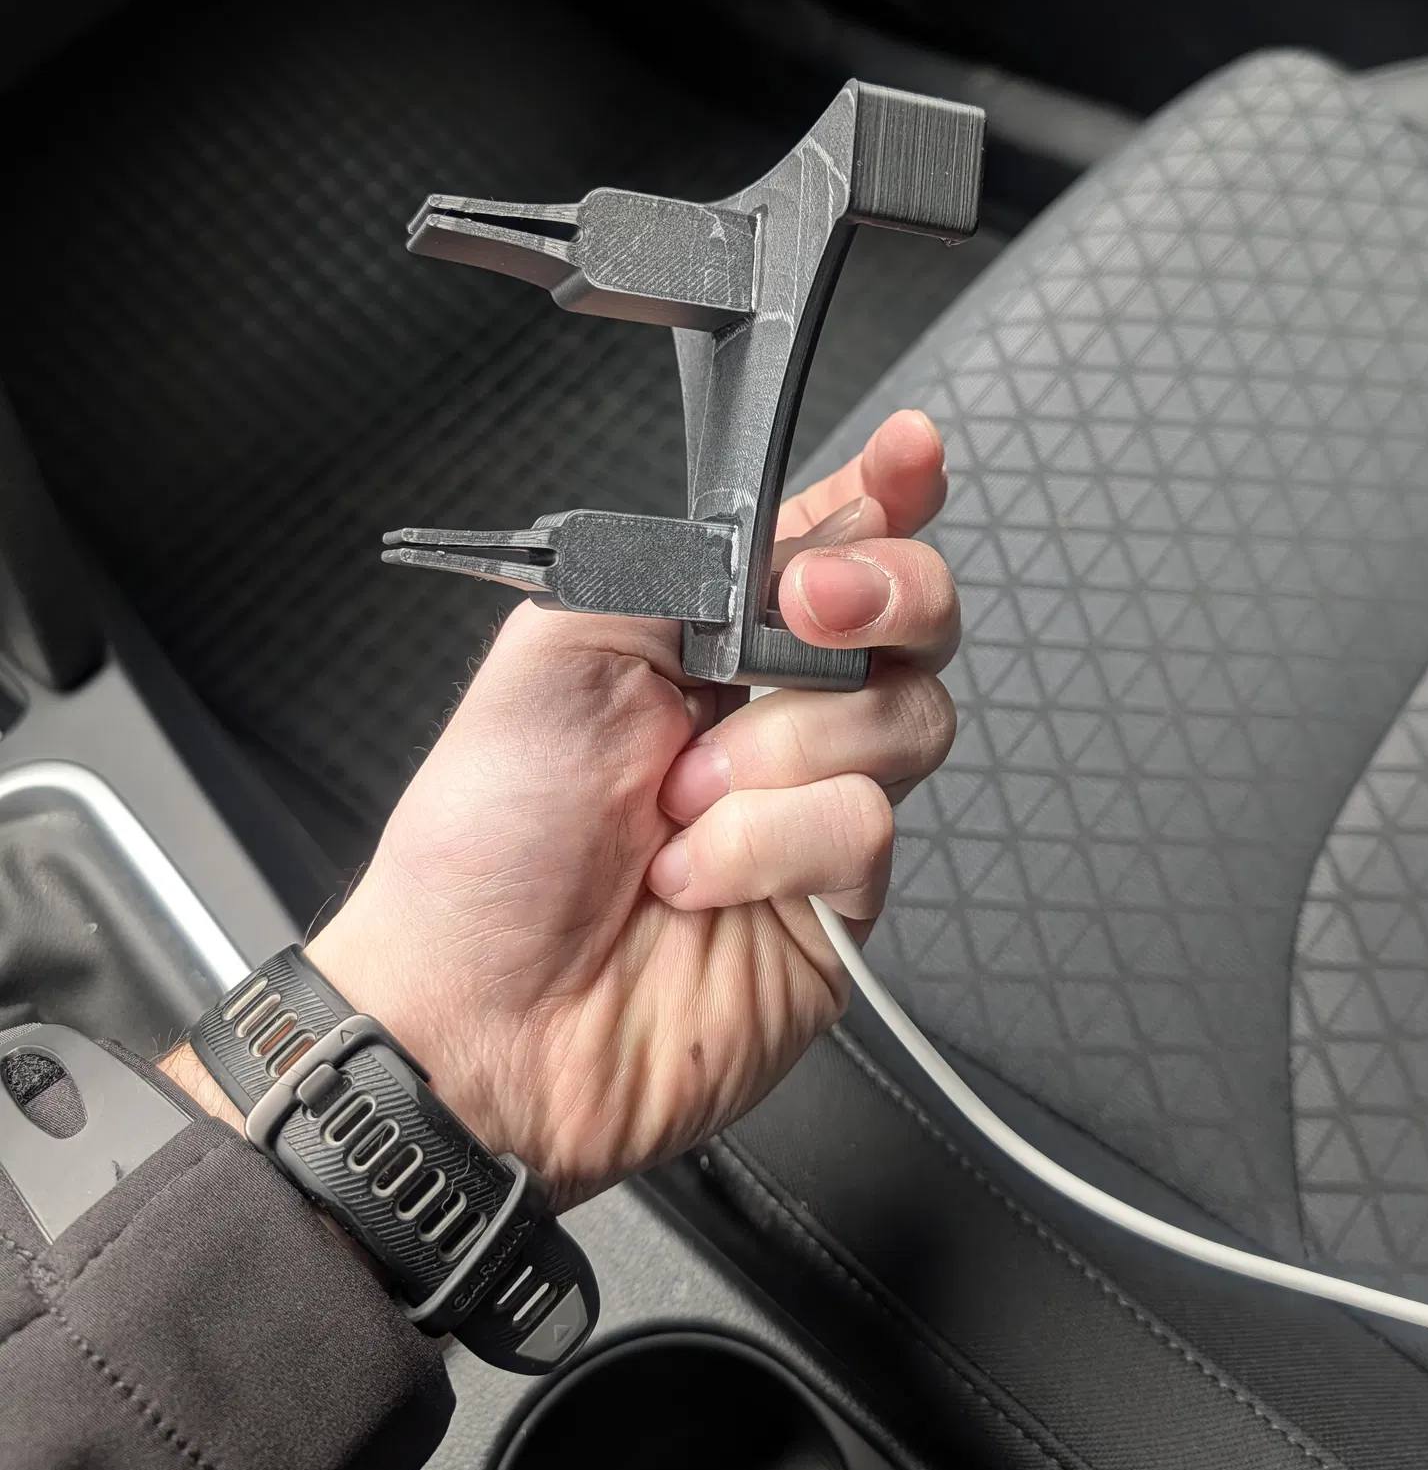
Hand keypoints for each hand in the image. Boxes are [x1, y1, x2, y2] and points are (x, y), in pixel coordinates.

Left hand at [294, 410, 958, 1208]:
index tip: (908, 453)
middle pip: (913, 619)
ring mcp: (814, 811)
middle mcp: (775, 717)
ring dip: (780, 749)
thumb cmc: (482, 848)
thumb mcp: (554, 650)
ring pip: (907, 716)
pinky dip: (767, 844)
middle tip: (807, 609)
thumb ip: (674, 566)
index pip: (832, 544)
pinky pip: (863, 828)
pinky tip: (694, 878)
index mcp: (707, 642)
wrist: (471, 1015)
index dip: (889, 492)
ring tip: (680, 803)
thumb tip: (776, 536)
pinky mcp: (837, 904)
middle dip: (881, 590)